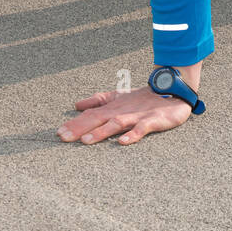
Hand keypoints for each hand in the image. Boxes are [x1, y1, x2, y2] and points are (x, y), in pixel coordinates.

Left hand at [56, 85, 192, 144]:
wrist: (172, 88)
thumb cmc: (144, 97)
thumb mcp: (119, 97)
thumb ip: (99, 100)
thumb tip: (77, 104)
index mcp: (112, 107)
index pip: (90, 115)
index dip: (74, 123)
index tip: (58, 132)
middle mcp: (121, 111)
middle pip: (97, 119)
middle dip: (79, 128)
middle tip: (63, 137)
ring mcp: (137, 116)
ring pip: (116, 124)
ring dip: (101, 132)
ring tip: (86, 140)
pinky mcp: (153, 120)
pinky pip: (142, 129)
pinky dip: (132, 135)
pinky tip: (122, 142)